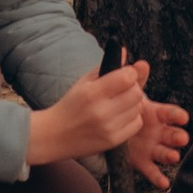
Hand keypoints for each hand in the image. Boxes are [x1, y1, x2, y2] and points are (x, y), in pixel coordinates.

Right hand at [29, 61, 188, 187]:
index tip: (126, 74)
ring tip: (119, 104)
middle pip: (136, 93)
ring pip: (138, 108)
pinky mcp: (113, 141)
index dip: (131, 73)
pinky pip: (136, 124)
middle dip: (133, 88)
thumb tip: (125, 51)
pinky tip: (120, 117)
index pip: (127, 77)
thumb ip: (106, 67)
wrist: (54, 135)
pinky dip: (132, 118)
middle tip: (123, 90)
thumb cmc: (71, 105)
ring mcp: (108, 128)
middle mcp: (101, 111)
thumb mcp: (84, 82)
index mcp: (92, 93)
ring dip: (132, 104)